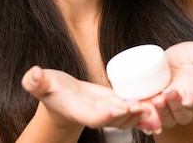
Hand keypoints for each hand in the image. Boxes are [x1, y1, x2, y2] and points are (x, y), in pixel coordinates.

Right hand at [21, 66, 147, 130]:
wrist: (62, 100)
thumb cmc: (50, 89)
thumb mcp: (41, 84)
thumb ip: (36, 81)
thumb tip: (32, 74)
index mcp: (78, 110)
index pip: (93, 116)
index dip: (105, 114)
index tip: (116, 109)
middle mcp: (96, 115)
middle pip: (116, 119)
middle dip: (130, 115)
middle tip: (145, 108)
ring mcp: (108, 112)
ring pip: (128, 117)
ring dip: (143, 115)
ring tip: (158, 108)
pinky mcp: (117, 105)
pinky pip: (133, 110)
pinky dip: (146, 111)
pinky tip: (160, 105)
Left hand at [136, 41, 192, 133]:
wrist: (167, 62)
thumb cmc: (186, 57)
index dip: (192, 101)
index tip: (187, 99)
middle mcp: (182, 105)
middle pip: (181, 114)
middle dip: (173, 106)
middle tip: (165, 94)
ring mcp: (167, 109)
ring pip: (166, 120)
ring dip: (160, 114)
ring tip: (154, 100)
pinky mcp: (152, 108)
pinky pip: (149, 120)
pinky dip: (145, 120)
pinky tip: (139, 113)